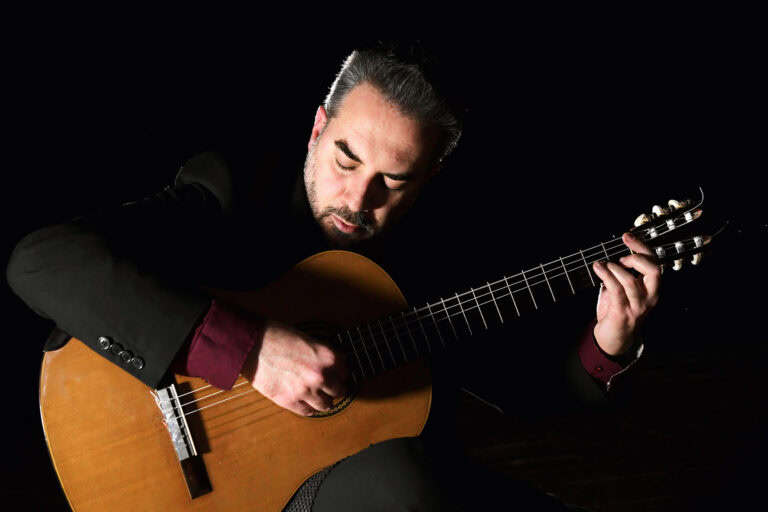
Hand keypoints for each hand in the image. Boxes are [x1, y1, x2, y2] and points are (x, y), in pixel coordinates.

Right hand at [240, 320, 348, 415]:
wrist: (252, 345)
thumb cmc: (276, 336)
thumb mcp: (307, 339)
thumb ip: (323, 354)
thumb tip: (335, 363)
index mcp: (327, 357)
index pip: (346, 372)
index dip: (341, 374)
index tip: (338, 376)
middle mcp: (321, 375)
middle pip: (339, 391)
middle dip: (335, 389)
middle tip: (331, 389)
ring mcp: (306, 390)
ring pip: (326, 405)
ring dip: (324, 402)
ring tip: (320, 398)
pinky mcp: (290, 401)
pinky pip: (308, 412)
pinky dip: (309, 408)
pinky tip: (306, 403)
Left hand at [592, 232, 660, 355]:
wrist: (614, 338)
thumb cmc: (619, 311)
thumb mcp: (624, 289)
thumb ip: (623, 274)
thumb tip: (614, 256)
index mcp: (652, 288)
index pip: (655, 262)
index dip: (642, 247)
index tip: (627, 236)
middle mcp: (650, 297)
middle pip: (653, 270)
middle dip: (636, 255)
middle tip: (621, 255)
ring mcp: (638, 306)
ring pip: (630, 280)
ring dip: (614, 268)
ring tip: (603, 265)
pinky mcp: (623, 313)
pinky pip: (616, 290)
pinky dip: (606, 275)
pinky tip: (598, 268)